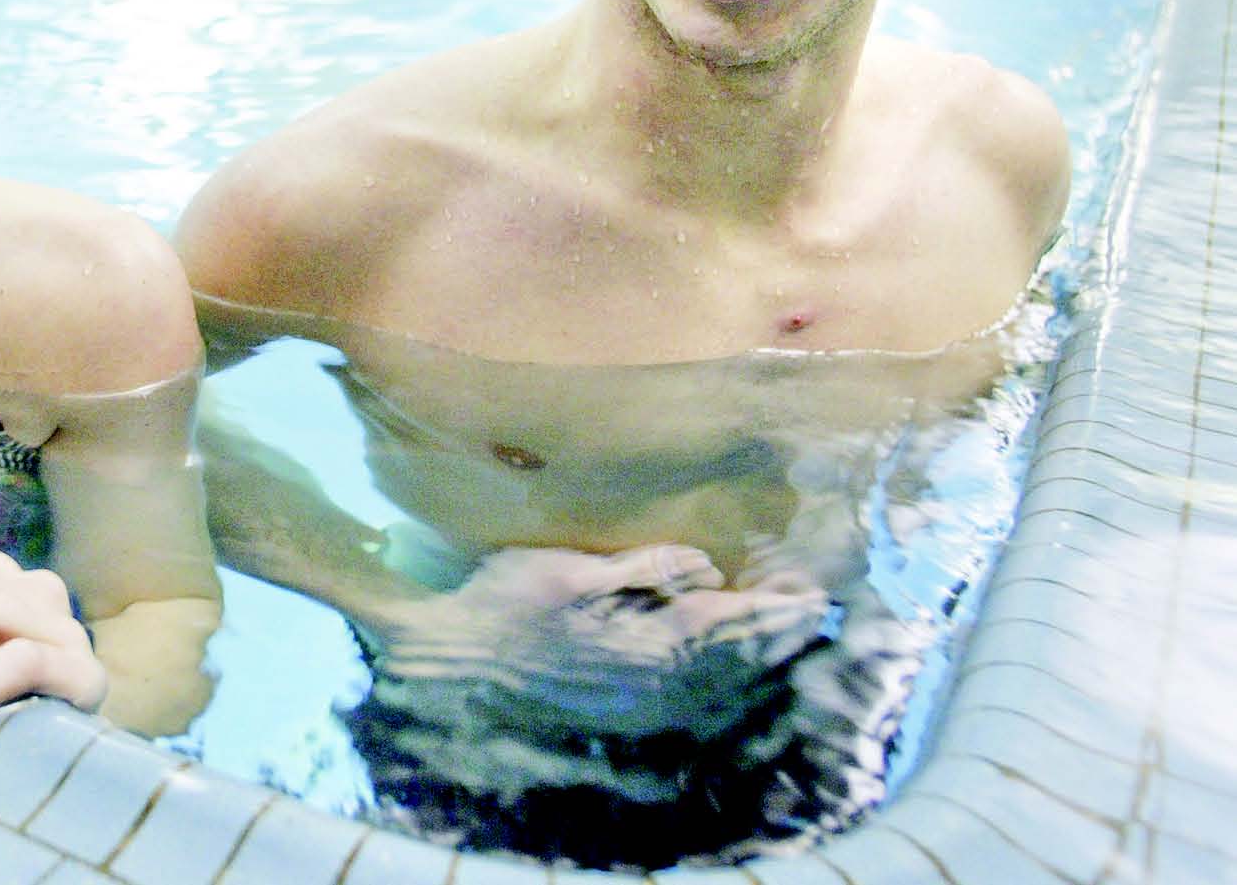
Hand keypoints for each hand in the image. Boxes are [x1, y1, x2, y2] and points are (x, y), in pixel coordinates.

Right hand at [373, 544, 829, 738]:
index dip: (779, 605)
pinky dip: (720, 667)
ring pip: (720, 680)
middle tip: (802, 593)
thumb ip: (645, 569)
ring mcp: (642, 704)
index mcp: (652, 645)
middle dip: (775, 626)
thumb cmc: (509, 604)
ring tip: (773, 617)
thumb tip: (705, 567)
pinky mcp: (624, 707)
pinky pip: (693, 690)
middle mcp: (658, 685)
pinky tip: (718, 646)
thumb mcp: (573, 570)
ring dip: (750, 649)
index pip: (737, 626)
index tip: (815, 586)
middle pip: (739, 660)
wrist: (458, 662)